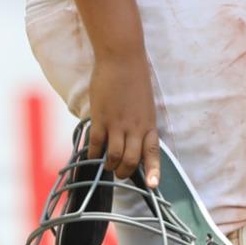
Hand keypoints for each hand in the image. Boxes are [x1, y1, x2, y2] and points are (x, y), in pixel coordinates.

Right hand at [87, 48, 159, 187]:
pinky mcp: (101, 118)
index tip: (153, 186)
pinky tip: (92, 154)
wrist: (122, 58)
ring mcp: (117, 124)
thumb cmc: (135, 77)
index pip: (153, 153)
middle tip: (119, 172)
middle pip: (132, 161)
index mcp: (149, 123)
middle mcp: (135, 127)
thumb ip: (140, 122)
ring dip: (110, 164)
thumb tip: (133, 137)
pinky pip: (96, 144)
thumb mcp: (144, 103)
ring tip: (107, 164)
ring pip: (115, 156)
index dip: (153, 171)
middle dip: (125, 171)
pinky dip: (94, 153)